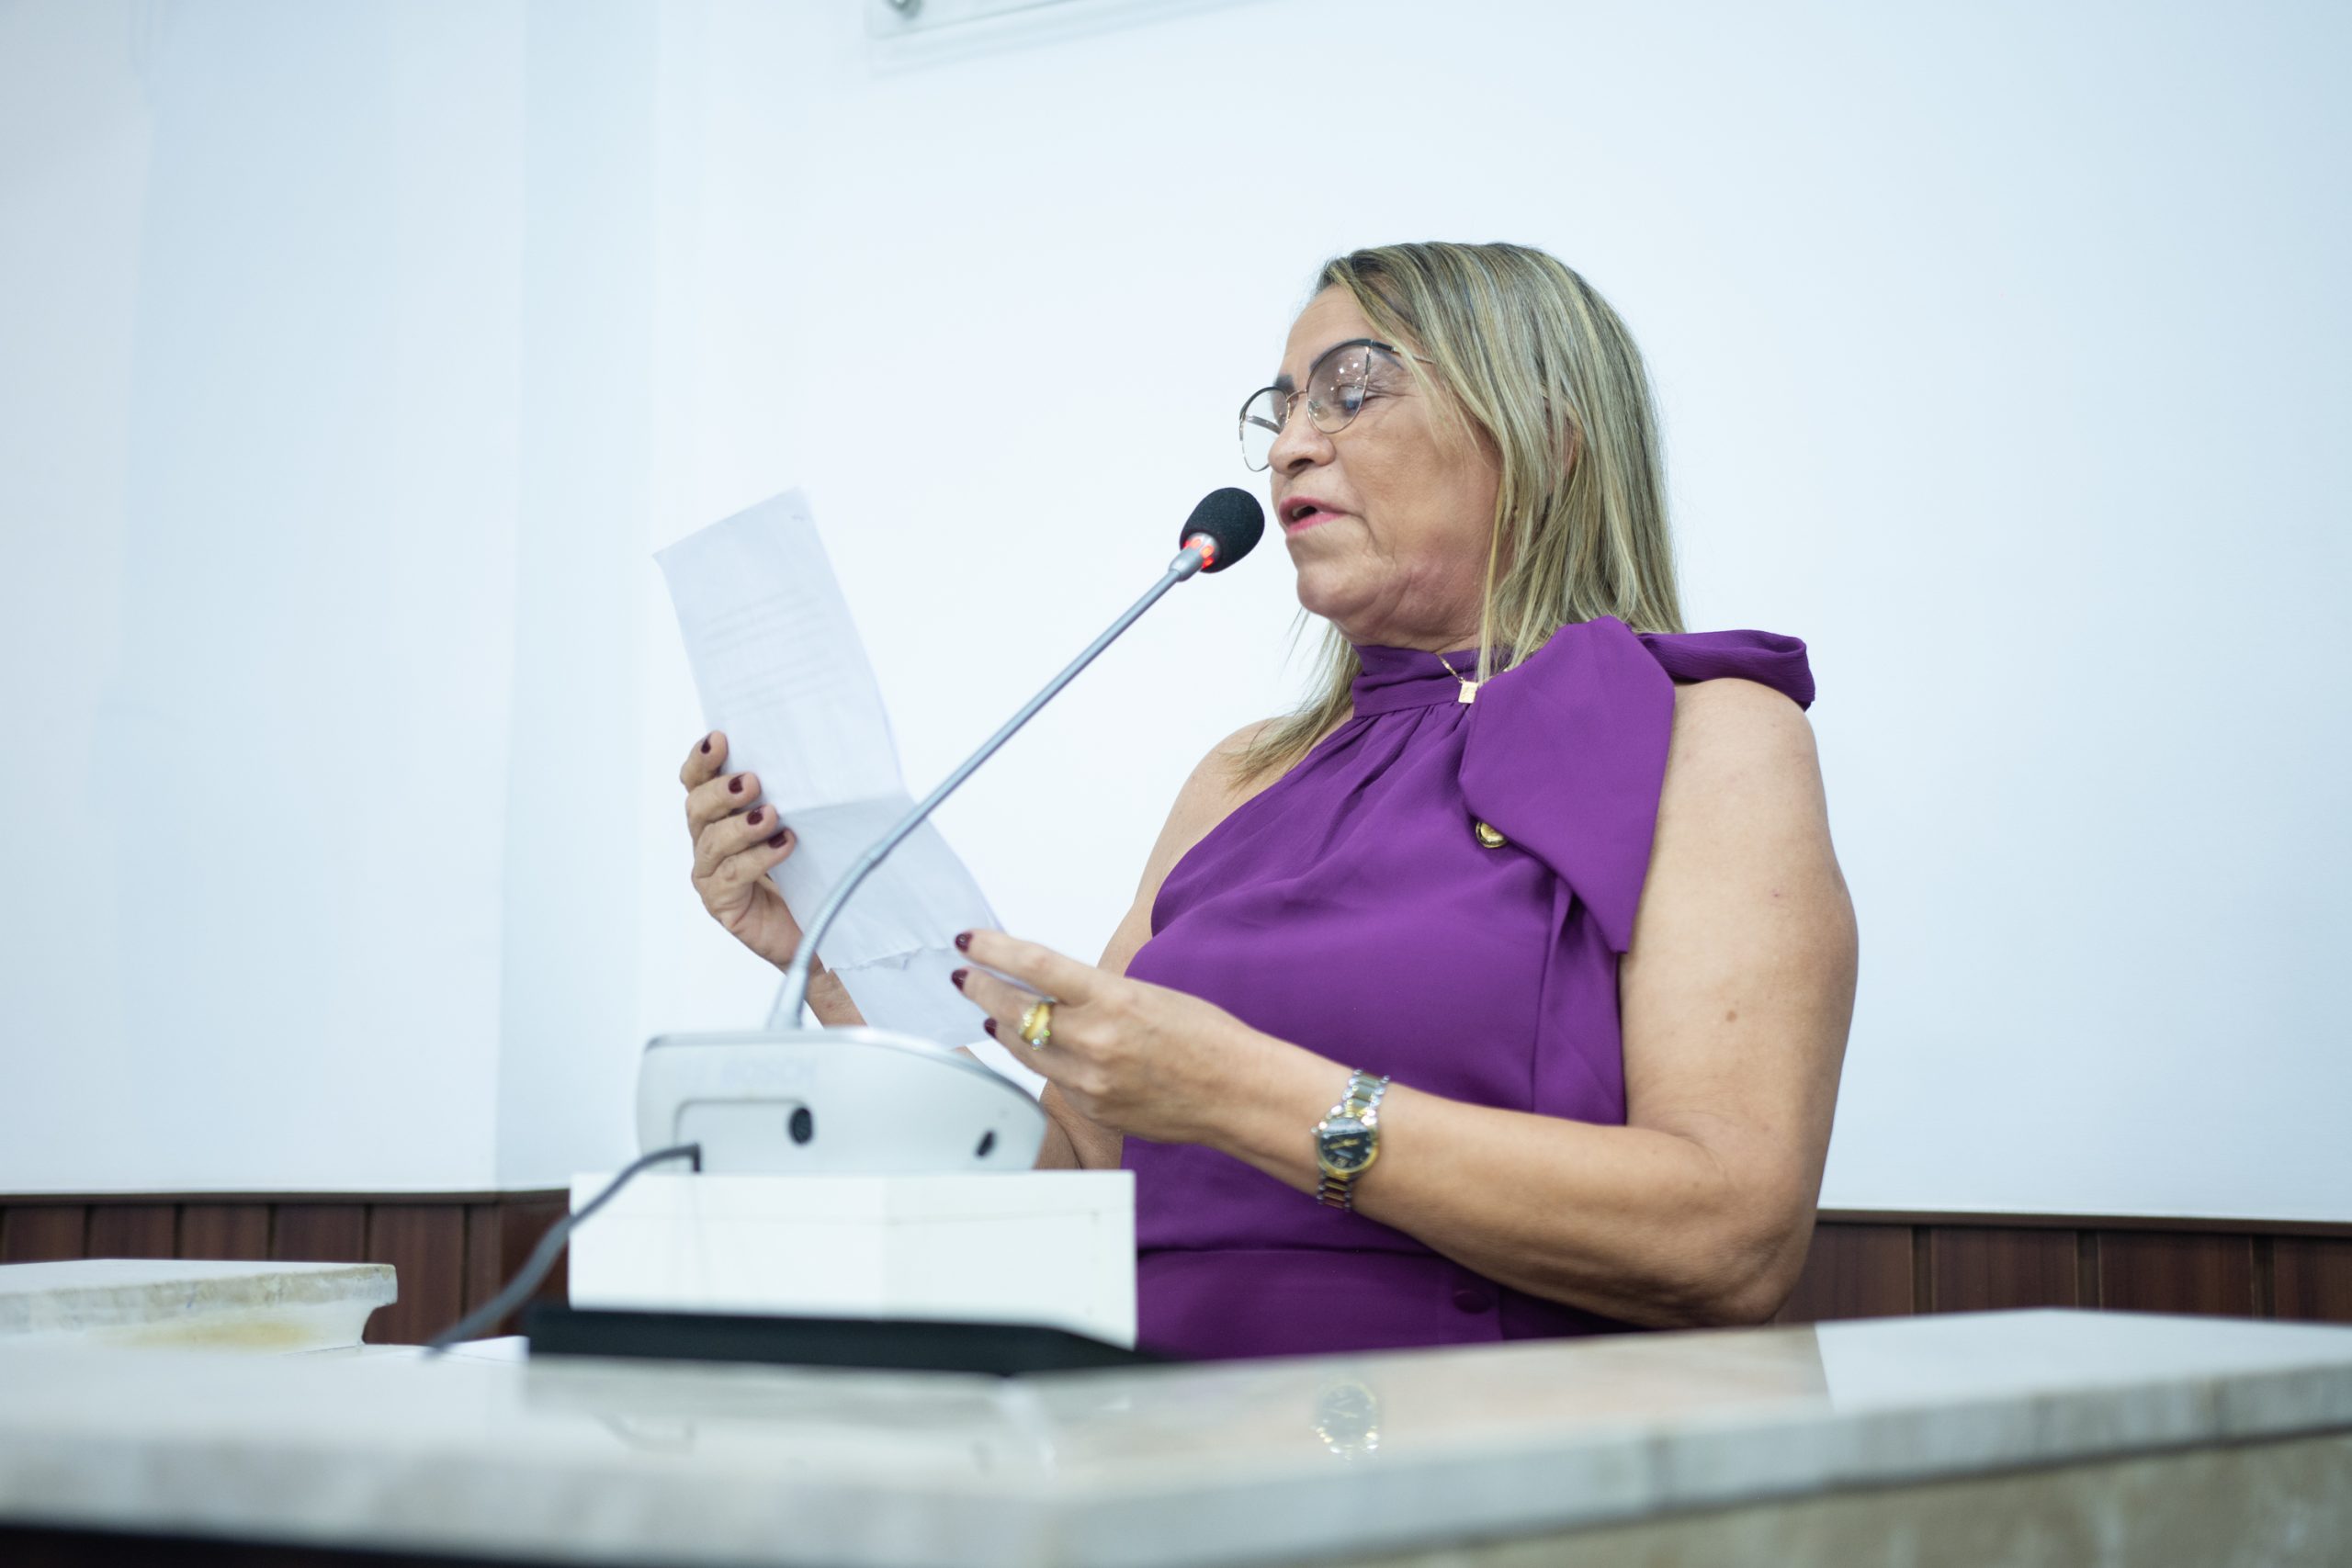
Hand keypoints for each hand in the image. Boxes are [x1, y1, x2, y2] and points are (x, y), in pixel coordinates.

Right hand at [679, 730, 804, 969]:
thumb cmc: (808, 871)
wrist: (820, 927)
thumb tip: (811, 756)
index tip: (720, 738)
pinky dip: (759, 858)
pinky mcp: (723, 903)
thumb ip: (792, 795)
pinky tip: (784, 846)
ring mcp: (711, 874)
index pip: (698, 780)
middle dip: (721, 791)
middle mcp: (709, 842)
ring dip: (741, 825)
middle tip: (751, 782)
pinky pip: (733, 875)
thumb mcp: (801, 823)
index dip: (702, 759)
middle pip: (697, 807)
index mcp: (720, 815)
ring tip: (770, 816)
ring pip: (712, 841)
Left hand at [948, 929, 1273, 1145]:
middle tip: (964, 976)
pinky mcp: (1090, 1109)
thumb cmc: (1205, 1036)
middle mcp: (1093, 1041)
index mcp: (1112, 999)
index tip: (968, 940)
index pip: (1035, 965)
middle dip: (982, 989)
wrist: (1237, 1093)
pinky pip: (1050, 1078)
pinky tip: (1034, 1045)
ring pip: (1024, 1047)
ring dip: (1003, 1025)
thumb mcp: (1147, 994)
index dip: (993, 949)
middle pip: (1014, 1009)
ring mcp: (1088, 1082)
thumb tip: (1047, 986)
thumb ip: (1094, 993)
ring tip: (990, 1010)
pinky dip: (1038, 1057)